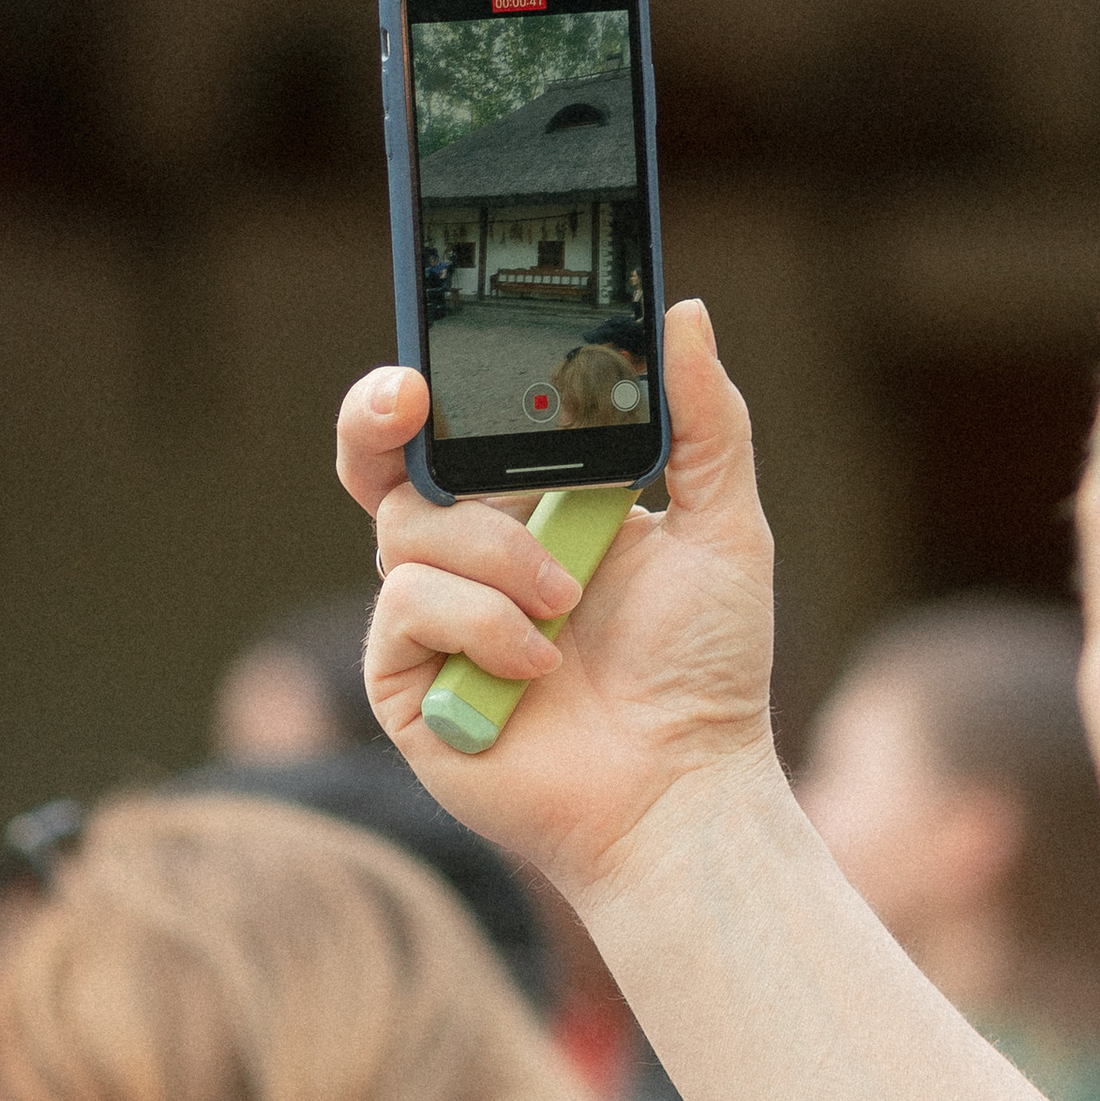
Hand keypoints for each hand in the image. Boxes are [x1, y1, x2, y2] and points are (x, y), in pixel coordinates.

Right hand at [335, 299, 780, 900]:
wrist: (685, 788)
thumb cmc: (705, 668)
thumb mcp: (723, 526)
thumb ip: (705, 420)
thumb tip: (685, 312)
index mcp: (530, 505)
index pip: (460, 424)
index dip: (434, 381)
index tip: (439, 348)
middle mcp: (469, 555)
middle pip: (380, 461)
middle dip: (376, 415)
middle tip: (409, 396)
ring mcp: (432, 619)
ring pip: (410, 531)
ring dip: (497, 554)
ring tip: (567, 603)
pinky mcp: (407, 683)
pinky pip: (409, 607)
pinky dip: (482, 624)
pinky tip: (537, 665)